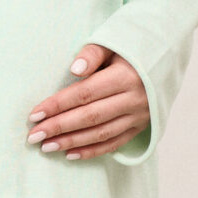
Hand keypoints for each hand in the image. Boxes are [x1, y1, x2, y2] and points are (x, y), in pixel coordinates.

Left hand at [27, 43, 149, 160]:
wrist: (164, 58)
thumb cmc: (129, 50)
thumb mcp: (112, 42)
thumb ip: (92, 53)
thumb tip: (75, 69)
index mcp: (125, 76)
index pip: (84, 93)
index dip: (57, 105)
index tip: (34, 114)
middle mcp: (134, 99)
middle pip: (90, 116)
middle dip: (59, 127)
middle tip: (33, 136)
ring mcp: (139, 116)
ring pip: (101, 133)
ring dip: (71, 142)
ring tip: (46, 146)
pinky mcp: (141, 127)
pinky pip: (114, 143)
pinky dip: (92, 151)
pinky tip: (70, 155)